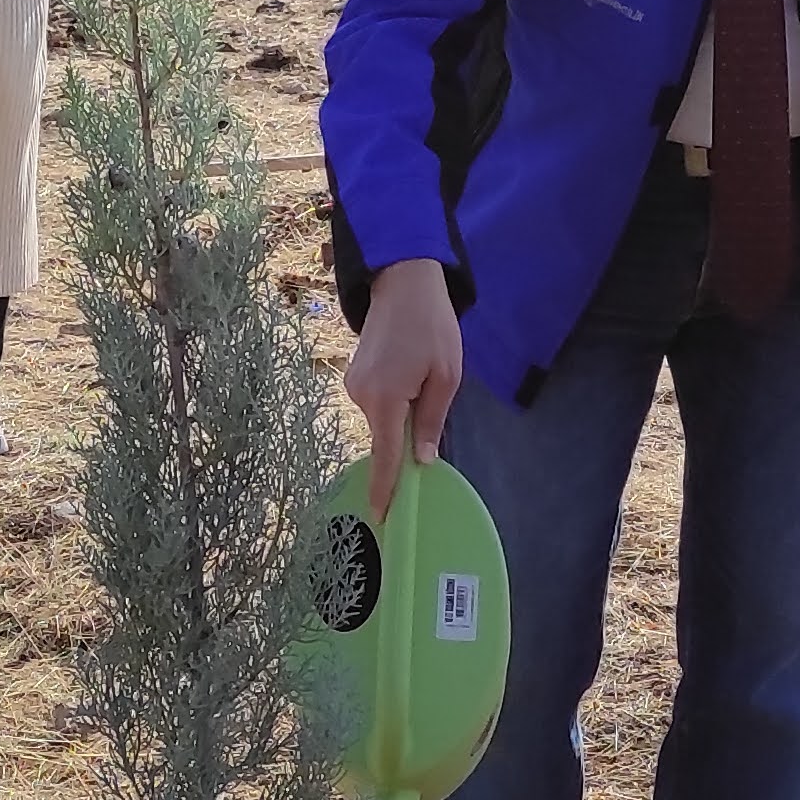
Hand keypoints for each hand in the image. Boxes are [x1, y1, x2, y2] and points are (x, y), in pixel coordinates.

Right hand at [345, 257, 462, 515]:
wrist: (402, 282)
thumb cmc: (432, 326)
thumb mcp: (446, 376)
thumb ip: (431, 421)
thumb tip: (421, 460)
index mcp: (385, 399)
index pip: (385, 456)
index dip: (385, 489)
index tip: (382, 518)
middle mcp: (361, 396)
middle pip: (387, 435)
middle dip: (408, 433)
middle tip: (432, 392)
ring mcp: (353, 386)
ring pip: (383, 418)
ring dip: (403, 411)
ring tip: (422, 373)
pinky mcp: (353, 377)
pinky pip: (377, 403)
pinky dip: (394, 400)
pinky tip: (408, 370)